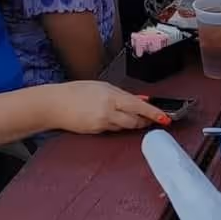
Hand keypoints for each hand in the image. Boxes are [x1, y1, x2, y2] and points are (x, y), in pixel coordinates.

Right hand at [50, 81, 171, 133]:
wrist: (55, 105)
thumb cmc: (76, 92)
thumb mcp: (102, 87)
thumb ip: (122, 94)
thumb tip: (140, 99)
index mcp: (111, 96)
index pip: (138, 106)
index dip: (153, 113)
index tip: (165, 118)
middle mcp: (108, 112)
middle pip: (134, 121)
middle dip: (144, 120)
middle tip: (151, 118)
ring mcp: (102, 124)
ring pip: (125, 126)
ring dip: (131, 122)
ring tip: (131, 116)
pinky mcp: (96, 132)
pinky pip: (113, 130)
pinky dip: (117, 125)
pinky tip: (112, 118)